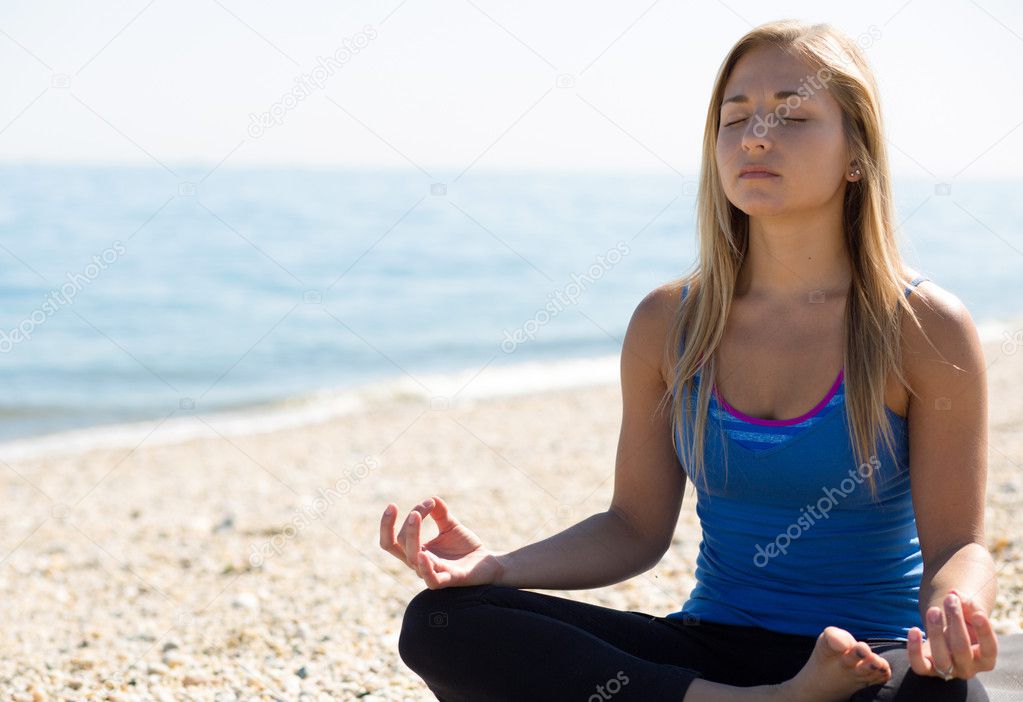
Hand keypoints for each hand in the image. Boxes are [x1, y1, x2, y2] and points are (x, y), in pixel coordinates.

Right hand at [379, 496, 502, 588]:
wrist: (487, 563)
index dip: (390, 523)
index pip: (393, 540)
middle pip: (399, 546)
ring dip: (412, 535)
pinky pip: (431, 579)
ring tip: (414, 516)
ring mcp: (433, 572)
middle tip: (420, 508)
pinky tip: (424, 553)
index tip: (409, 504)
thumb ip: (440, 514)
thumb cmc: (465, 548)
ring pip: (412, 558)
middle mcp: (419, 563)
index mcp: (416, 551)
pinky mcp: (449, 580)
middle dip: (407, 524)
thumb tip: (432, 498)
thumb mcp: (450, 526)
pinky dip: (425, 567)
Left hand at [907, 589, 998, 679]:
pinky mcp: (928, 669)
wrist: (948, 635)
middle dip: (956, 622)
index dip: (984, 632)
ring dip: (936, 632)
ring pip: (941, 658)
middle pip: (962, 649)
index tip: (979, 614)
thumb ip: (968, 604)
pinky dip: (914, 649)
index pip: (989, 648)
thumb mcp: (971, 614)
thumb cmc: (965, 624)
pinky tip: (914, 630)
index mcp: (986, 659)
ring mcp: (948, 670)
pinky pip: (919, 665)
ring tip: (933, 610)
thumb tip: (954, 593)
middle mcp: (968, 668)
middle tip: (950, 600)